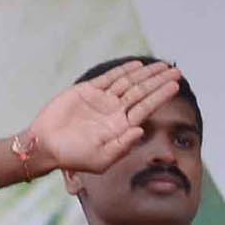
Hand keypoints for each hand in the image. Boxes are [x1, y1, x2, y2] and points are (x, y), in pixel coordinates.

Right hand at [21, 60, 186, 177]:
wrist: (48, 146)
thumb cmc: (75, 157)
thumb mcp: (102, 158)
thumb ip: (123, 145)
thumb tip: (141, 130)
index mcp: (122, 127)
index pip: (147, 107)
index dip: (161, 96)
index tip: (176, 86)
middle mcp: (116, 112)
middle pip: (142, 92)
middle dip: (159, 81)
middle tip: (176, 70)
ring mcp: (102, 100)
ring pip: (129, 83)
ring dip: (145, 74)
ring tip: (162, 65)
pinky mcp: (87, 91)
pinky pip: (109, 78)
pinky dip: (123, 71)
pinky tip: (137, 66)